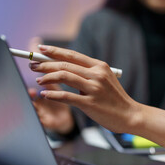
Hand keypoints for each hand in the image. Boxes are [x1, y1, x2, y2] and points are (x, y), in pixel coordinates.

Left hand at [30, 45, 164, 159]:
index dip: (55, 51)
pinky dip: (53, 95)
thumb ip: (90, 73)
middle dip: (45, 64)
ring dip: (48, 77)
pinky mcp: (90, 103)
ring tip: (38, 80)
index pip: (73, 54)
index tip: (41, 49)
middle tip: (33, 65)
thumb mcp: (106, 79)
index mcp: (100, 66)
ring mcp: (94, 88)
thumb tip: (67, 69)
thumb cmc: (116, 99)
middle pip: (65, 64)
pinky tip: (45, 95)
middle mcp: (96, 74)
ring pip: (64, 76)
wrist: (130, 115)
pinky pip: (67, 97)